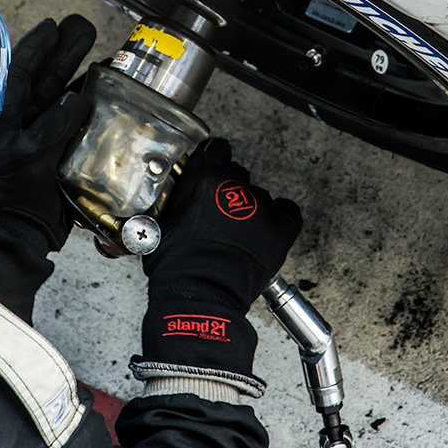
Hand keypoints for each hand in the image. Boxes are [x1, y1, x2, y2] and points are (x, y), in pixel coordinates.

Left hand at [0, 15, 96, 251]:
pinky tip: (106, 85)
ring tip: (100, 47)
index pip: (21, 70)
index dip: (36, 46)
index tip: (52, 27)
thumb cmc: (20, 194)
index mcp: (10, 116)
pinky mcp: (64, 145)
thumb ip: (51, 126)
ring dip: (80, 68)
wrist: (26, 230)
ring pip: (63, 89)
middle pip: (46, 73)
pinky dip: (92, 97)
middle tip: (84, 27)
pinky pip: (79, 113)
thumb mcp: (31, 157)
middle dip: (64, 49)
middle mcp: (27, 118)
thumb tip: (77, 98)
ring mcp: (46, 130)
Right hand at [136, 138, 302, 381]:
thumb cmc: (176, 267)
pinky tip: (265, 233)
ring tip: (239, 236)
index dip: (214, 163)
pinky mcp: (283, 226)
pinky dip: (279, 219)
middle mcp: (236, 185)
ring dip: (251, 210)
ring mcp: (262, 205)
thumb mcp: (160, 223)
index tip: (213, 174)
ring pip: (260, 196)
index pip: (218, 149)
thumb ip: (174, 198)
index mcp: (206, 177)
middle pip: (238, 175)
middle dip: (229, 191)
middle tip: (219, 217)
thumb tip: (175, 191)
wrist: (202, 297)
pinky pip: (287, 211)